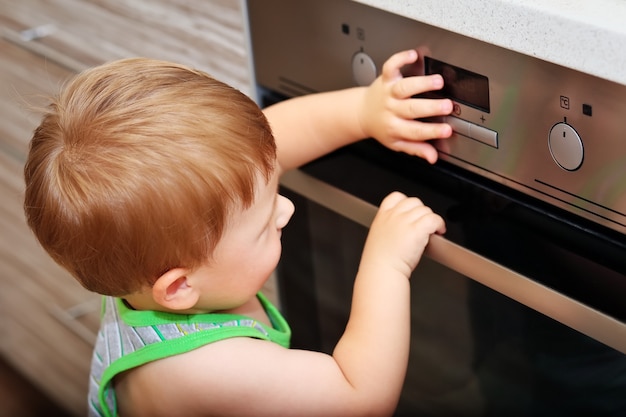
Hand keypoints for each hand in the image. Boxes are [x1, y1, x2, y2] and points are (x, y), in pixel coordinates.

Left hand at [358, 49, 452, 163]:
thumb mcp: (397, 143)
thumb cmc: (383, 128)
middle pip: (411, 109)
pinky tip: (413, 55)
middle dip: (431, 107)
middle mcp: (392, 109)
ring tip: (439, 81)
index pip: (416, 132)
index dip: (432, 132)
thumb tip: (433, 157)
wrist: (361, 114)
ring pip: (404, 87)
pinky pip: (390, 67)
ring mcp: (388, 93)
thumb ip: (416, 149)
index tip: (447, 130)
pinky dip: (400, 59)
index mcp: (395, 128)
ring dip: (421, 83)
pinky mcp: (385, 78)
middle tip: (447, 106)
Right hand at [361, 192, 445, 278]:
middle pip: (414, 202)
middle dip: (421, 212)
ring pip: (426, 210)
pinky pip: (434, 219)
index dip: (407, 203)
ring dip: (431, 220)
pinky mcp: (417, 229)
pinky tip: (439, 232)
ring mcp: (405, 221)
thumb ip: (389, 226)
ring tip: (432, 230)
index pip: (396, 197)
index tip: (411, 212)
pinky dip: (439, 224)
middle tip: (423, 225)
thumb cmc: (380, 261)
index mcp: (382, 215)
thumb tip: (403, 226)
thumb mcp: (379, 236)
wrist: (382, 270)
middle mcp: (394, 215)